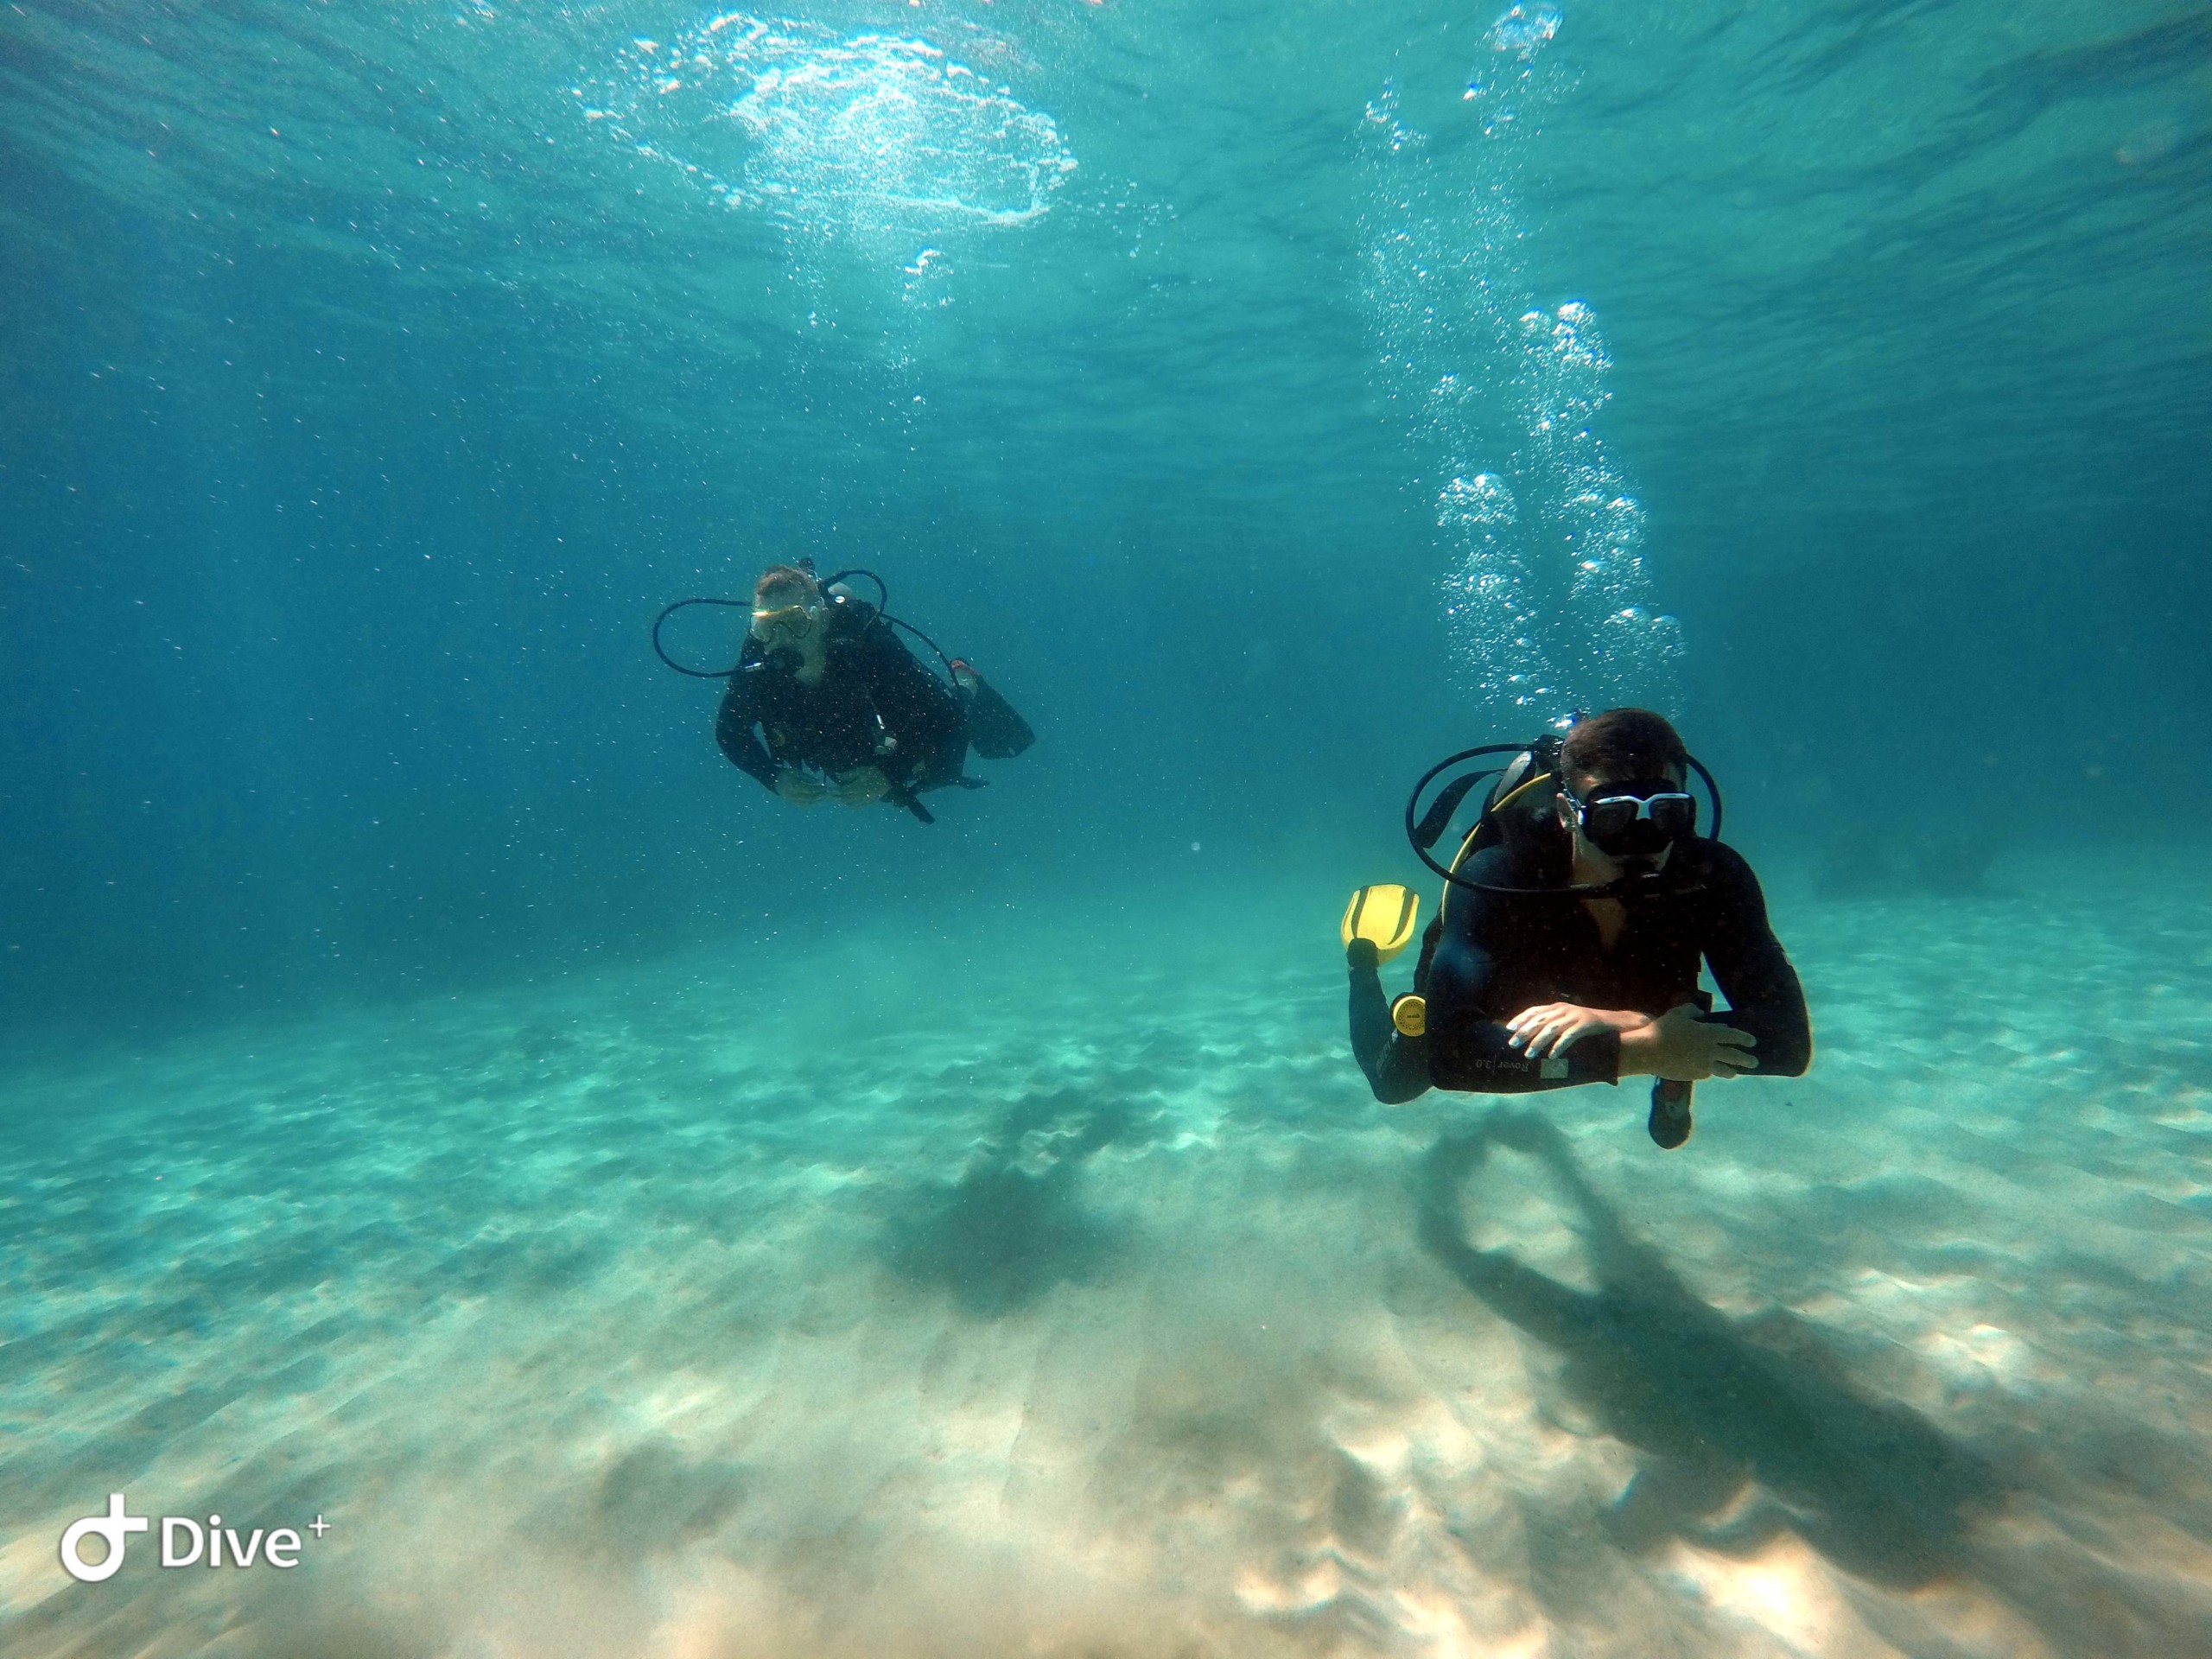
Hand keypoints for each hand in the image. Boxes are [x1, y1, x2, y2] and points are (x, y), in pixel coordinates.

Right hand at [775, 769, 826, 805]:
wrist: (775, 781)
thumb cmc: (787, 774)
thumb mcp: (796, 772)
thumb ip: (806, 777)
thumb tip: (817, 781)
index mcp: (794, 786)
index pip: (809, 790)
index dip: (818, 790)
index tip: (826, 788)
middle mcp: (793, 795)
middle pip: (809, 798)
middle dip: (819, 796)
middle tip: (827, 794)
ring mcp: (793, 800)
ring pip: (807, 803)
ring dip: (817, 801)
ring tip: (824, 798)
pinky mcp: (792, 802)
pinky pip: (803, 805)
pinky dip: (811, 803)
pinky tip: (817, 801)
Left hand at [833, 766, 890, 806]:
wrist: (888, 779)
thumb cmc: (874, 772)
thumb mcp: (861, 771)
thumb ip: (848, 775)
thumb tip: (837, 776)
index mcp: (856, 787)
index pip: (842, 791)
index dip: (834, 791)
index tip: (828, 790)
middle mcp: (858, 796)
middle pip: (844, 799)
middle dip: (836, 797)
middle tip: (830, 796)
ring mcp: (863, 800)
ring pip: (850, 804)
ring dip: (842, 801)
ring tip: (837, 799)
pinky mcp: (868, 802)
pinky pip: (857, 806)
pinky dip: (850, 805)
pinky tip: (848, 803)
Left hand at [1505, 1002, 1650, 1060]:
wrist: (1614, 1023)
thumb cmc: (1586, 1025)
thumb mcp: (1567, 1020)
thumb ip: (1551, 1024)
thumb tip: (1529, 1035)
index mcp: (1557, 1007)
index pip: (1534, 1010)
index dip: (1520, 1018)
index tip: (1508, 1028)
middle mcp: (1564, 1009)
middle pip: (1540, 1020)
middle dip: (1524, 1032)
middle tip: (1513, 1044)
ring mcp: (1575, 1016)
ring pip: (1552, 1028)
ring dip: (1538, 1042)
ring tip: (1529, 1054)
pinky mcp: (1586, 1025)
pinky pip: (1570, 1036)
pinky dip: (1559, 1046)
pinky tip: (1552, 1056)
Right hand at [1618, 1003, 1756, 1081]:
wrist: (1649, 1052)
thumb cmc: (1663, 1030)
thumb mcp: (1678, 1013)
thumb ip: (1692, 1011)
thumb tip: (1701, 1013)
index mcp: (1709, 1033)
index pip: (1734, 1036)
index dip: (1745, 1039)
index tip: (1752, 1042)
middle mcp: (1711, 1051)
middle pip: (1735, 1056)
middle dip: (1747, 1060)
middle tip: (1754, 1062)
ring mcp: (1704, 1065)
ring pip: (1724, 1070)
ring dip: (1732, 1071)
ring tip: (1734, 1072)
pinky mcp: (1695, 1075)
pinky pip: (1708, 1074)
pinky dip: (1711, 1071)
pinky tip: (1710, 1071)